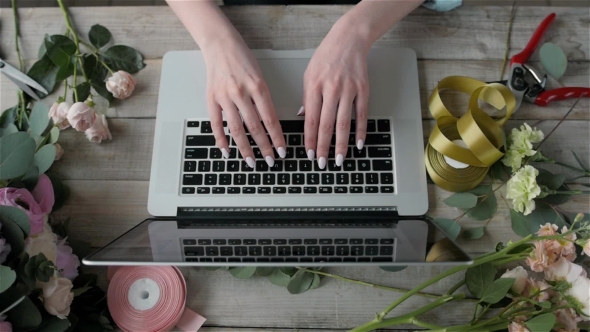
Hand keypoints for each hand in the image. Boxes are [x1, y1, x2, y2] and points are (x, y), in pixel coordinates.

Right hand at [203, 38, 285, 167]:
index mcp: (258, 87)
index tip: (282, 150)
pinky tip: (227, 151)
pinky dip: (221, 139)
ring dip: (245, 148)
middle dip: (264, 147)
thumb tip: (270, 125)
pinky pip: (216, 124)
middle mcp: (241, 92)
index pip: (270, 119)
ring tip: (252, 161)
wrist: (220, 45)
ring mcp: (225, 97)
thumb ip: (264, 99)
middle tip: (270, 161)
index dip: (277, 137)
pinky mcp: (211, 99)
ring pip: (236, 129)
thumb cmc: (243, 59)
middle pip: (254, 127)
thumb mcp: (261, 76)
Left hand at [302, 28, 369, 168]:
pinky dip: (361, 131)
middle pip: (326, 125)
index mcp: (314, 86)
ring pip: (344, 123)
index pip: (311, 119)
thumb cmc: (326, 56)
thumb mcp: (308, 74)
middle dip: (323, 147)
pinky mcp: (363, 89)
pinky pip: (362, 115)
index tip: (310, 153)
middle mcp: (331, 89)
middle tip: (322, 163)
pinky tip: (359, 144)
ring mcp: (348, 90)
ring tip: (339, 159)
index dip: (310, 139)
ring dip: (341, 144)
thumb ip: (306, 98)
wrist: (349, 39)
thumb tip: (304, 118)